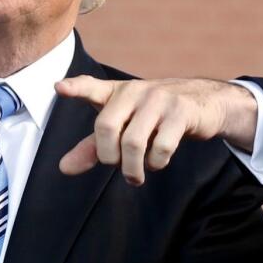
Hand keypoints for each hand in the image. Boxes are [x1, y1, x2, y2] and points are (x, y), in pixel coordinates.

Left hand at [55, 76, 257, 185]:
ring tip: (135, 175)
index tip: (58, 88)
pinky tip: (158, 161)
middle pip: (106, 127)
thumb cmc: (154, 117)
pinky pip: (160, 147)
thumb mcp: (124, 127)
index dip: (75, 88)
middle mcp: (135, 91)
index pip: (91, 87)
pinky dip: (156, 162)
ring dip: (132, 168)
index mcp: (117, 92)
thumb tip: (64, 168)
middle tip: (116, 167)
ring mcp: (159, 100)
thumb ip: (93, 146)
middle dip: (108, 156)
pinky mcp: (180, 113)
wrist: (204, 103)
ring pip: (133, 142)